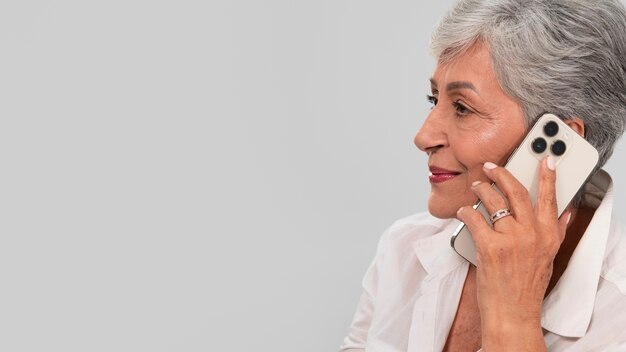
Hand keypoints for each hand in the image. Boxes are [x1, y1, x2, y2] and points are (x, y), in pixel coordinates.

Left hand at [456, 157, 571, 350]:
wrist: (513, 312)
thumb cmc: (526, 287)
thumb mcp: (548, 258)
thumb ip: (556, 232)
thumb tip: (564, 213)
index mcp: (548, 235)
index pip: (550, 198)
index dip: (548, 176)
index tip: (546, 160)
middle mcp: (532, 234)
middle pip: (517, 192)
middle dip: (503, 174)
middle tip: (492, 167)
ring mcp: (511, 240)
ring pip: (494, 201)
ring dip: (482, 190)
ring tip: (476, 186)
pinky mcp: (490, 247)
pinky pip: (474, 218)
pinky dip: (466, 211)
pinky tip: (463, 210)